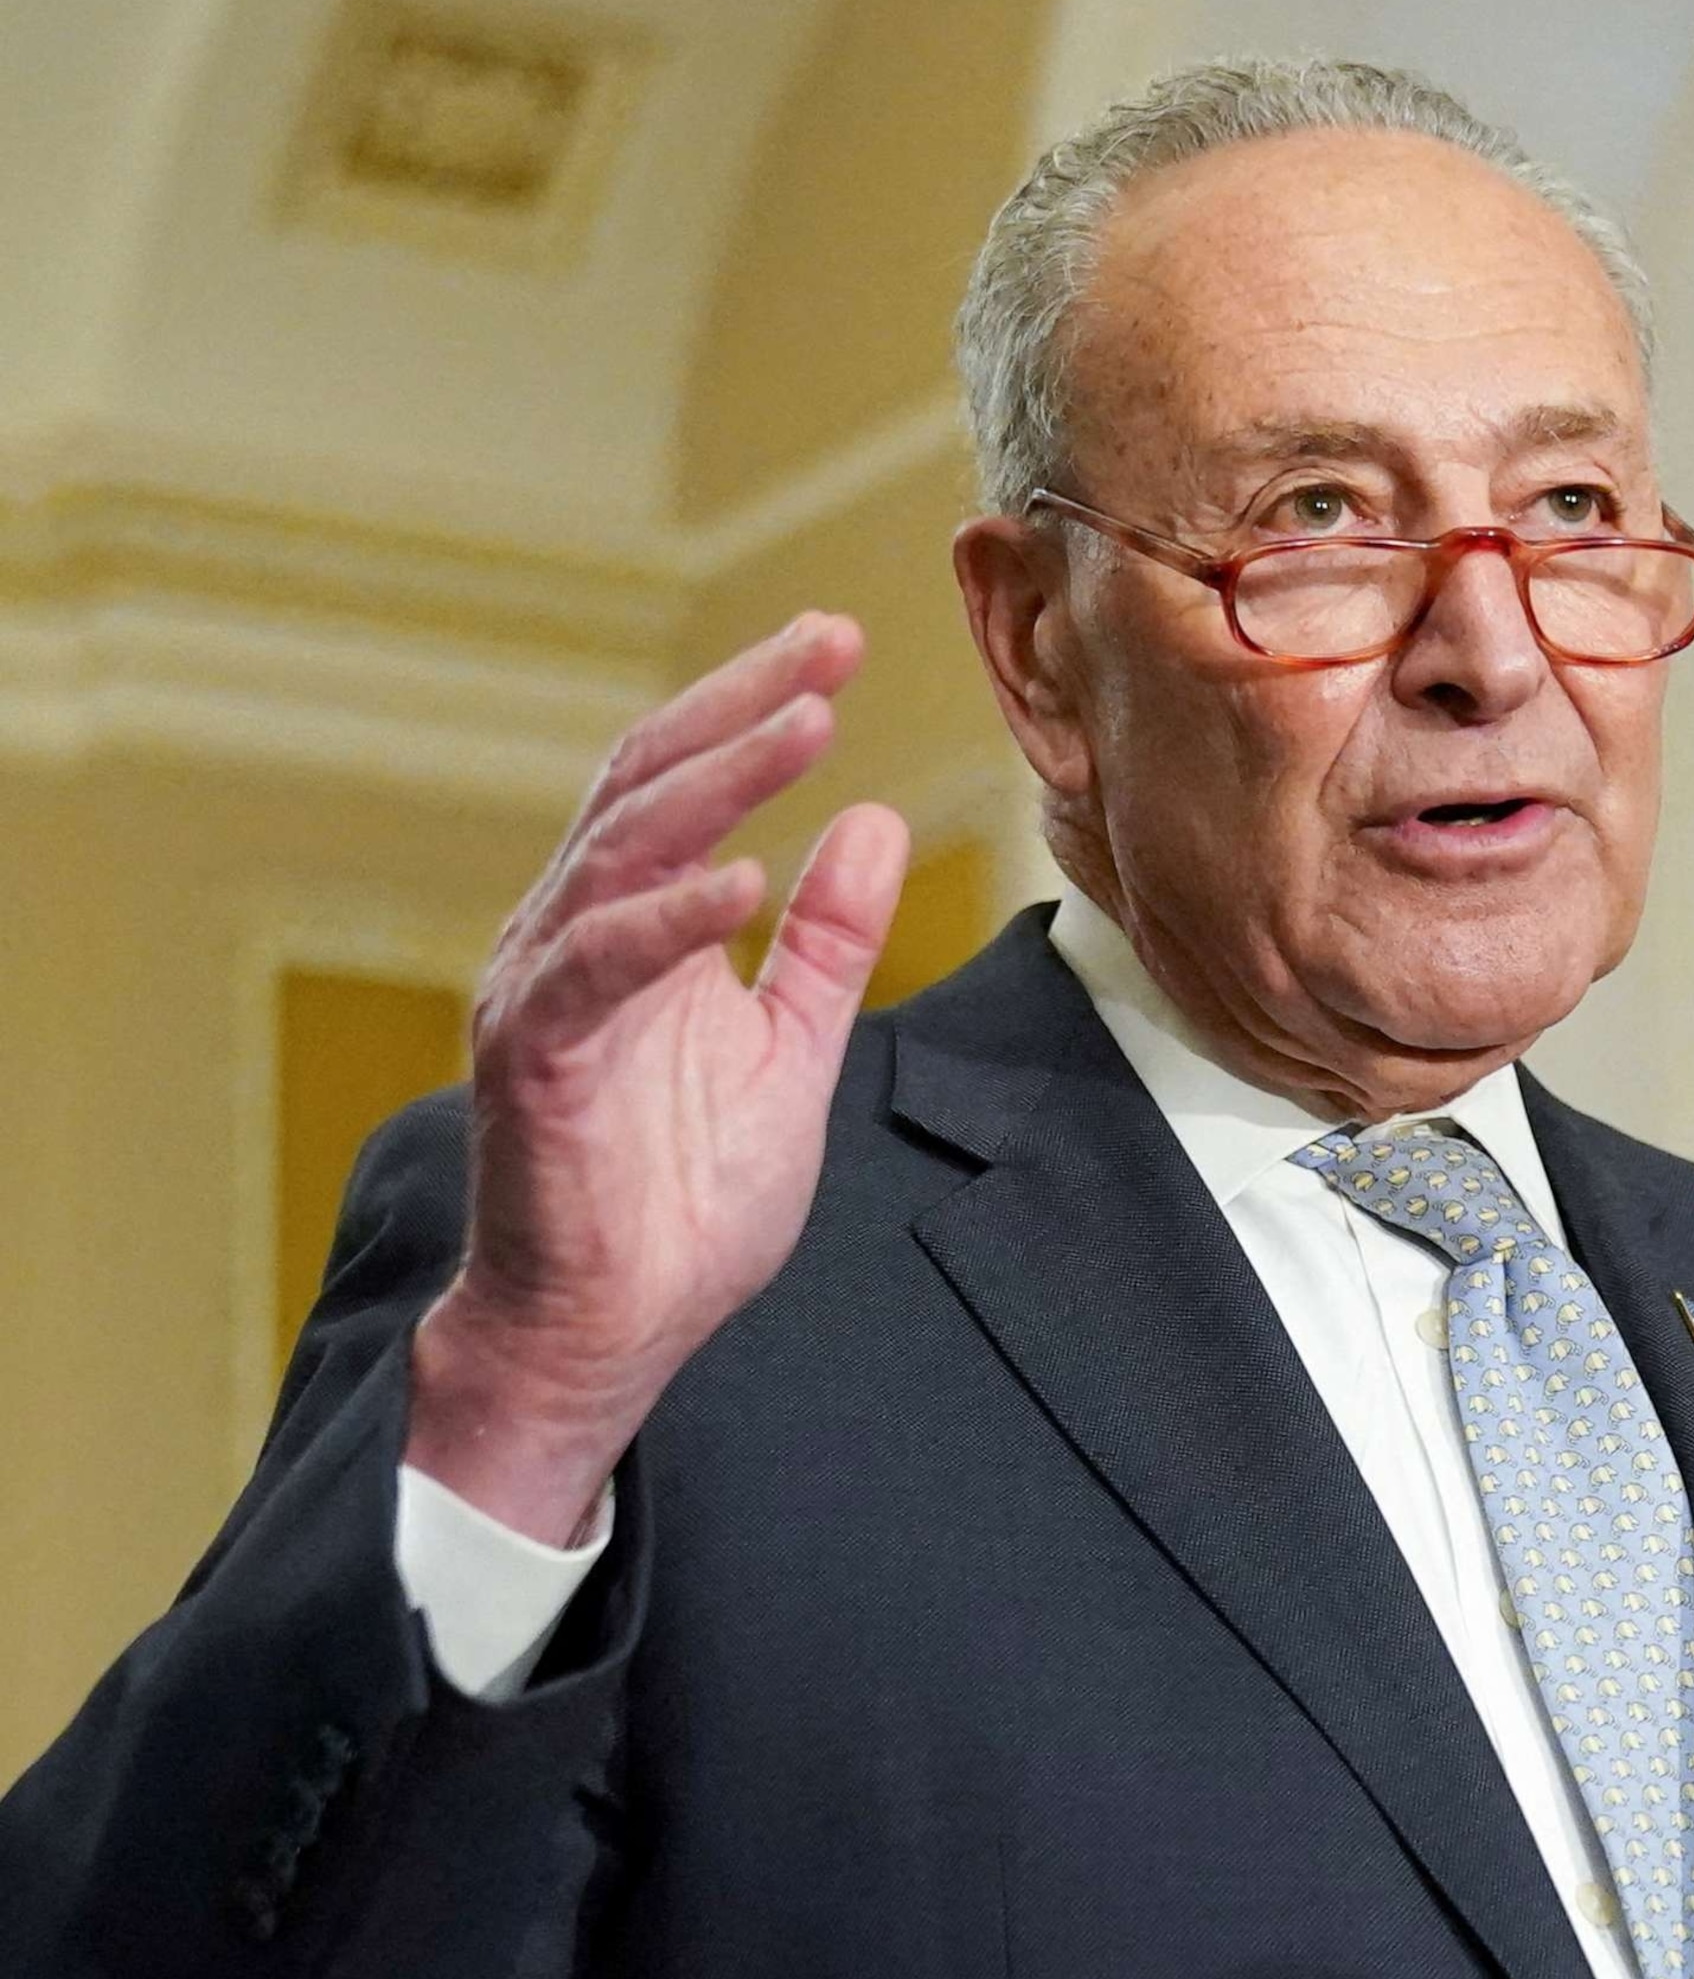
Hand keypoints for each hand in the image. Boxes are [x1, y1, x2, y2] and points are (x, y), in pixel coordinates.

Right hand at [405, 614, 908, 1543]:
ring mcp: (545, 992)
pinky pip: (592, 970)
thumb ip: (828, 942)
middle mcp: (577, 937)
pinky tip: (740, 880)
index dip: (756, 707)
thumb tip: (876, 822)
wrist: (605, 1336)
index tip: (840, 642)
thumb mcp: (791, 1050)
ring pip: (620, 851)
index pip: (689, 783)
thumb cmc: (682, 1204)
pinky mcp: (531, 1061)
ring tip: (805, 725)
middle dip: (739, 704)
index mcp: (638, 929)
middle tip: (829, 642)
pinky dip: (665, 921)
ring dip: (716, 784)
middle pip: (648, 782)